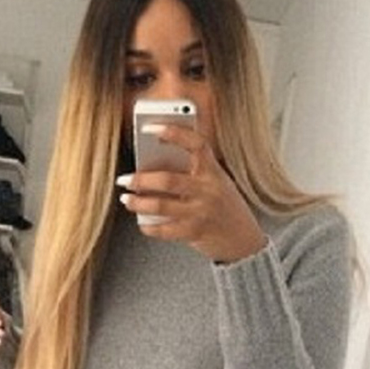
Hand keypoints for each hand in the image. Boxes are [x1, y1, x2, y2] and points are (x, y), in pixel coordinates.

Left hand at [117, 124, 267, 263]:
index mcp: (213, 171)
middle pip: (167, 180)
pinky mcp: (195, 233)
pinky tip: (143, 223)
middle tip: (125, 179)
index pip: (195, 143)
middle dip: (140, 179)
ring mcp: (201, 212)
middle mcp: (208, 190)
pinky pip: (164, 230)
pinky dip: (149, 227)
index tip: (149, 128)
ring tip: (127, 200)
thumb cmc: (225, 207)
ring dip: (138, 202)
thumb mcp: (216, 183)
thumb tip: (153, 167)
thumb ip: (192, 173)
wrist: (244, 241)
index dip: (173, 132)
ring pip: (160, 205)